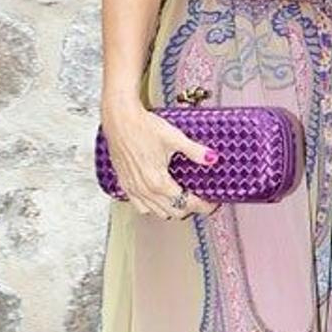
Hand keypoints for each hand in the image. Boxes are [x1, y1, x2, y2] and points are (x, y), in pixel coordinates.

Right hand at [101, 102, 216, 217]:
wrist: (119, 120)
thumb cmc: (143, 127)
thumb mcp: (174, 138)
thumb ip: (195, 151)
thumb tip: (212, 158)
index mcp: (158, 182)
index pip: (186, 203)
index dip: (202, 206)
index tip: (211, 204)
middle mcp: (145, 189)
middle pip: (173, 211)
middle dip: (190, 208)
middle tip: (202, 200)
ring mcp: (133, 188)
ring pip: (157, 212)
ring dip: (172, 209)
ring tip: (183, 199)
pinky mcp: (125, 184)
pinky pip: (140, 206)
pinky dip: (152, 207)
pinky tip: (159, 198)